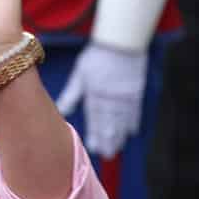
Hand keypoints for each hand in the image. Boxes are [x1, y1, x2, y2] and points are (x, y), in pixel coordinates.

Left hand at [54, 42, 147, 159]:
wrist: (121, 42)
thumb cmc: (96, 56)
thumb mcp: (80, 74)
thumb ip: (71, 94)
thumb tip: (62, 110)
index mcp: (95, 94)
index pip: (94, 119)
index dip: (94, 134)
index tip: (93, 148)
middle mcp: (111, 98)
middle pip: (109, 123)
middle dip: (107, 140)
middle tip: (106, 155)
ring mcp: (126, 96)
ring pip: (122, 120)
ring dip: (119, 136)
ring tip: (116, 148)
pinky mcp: (136, 91)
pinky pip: (135, 110)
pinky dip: (132, 122)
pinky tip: (130, 133)